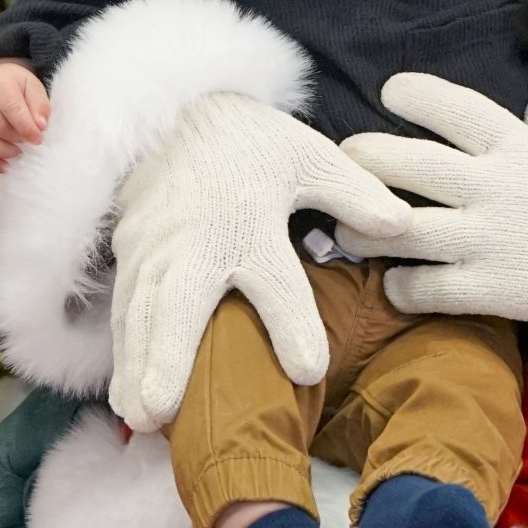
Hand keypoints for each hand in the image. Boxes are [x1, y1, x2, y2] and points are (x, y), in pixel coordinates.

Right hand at [0, 60, 51, 173]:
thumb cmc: (16, 88)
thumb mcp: (33, 87)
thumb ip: (40, 105)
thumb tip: (40, 127)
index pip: (12, 108)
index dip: (26, 127)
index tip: (38, 139)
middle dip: (16, 140)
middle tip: (28, 143)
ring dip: (4, 152)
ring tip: (17, 152)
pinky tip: (3, 165)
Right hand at [107, 92, 411, 431]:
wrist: (178, 109)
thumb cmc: (251, 142)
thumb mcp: (309, 156)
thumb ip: (354, 193)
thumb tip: (405, 225)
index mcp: (250, 223)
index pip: (274, 281)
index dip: (293, 325)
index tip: (311, 371)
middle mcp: (197, 242)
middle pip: (179, 304)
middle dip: (167, 357)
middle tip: (162, 411)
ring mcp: (156, 248)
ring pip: (141, 315)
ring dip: (137, 367)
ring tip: (139, 418)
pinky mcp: (130, 251)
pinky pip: (124, 309)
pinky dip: (122, 354)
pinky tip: (124, 398)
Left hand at [338, 74, 527, 331]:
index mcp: (519, 144)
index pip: (448, 106)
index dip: (410, 94)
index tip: (390, 95)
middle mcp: (495, 185)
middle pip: (400, 162)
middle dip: (361, 159)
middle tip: (346, 164)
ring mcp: (490, 238)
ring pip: (398, 228)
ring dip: (362, 230)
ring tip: (346, 231)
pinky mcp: (495, 289)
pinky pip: (425, 288)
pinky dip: (401, 288)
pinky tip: (398, 286)